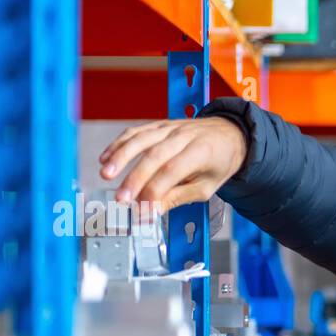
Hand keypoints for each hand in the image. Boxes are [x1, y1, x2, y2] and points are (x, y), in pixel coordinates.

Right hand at [97, 116, 247, 212]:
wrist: (230, 134)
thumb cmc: (218, 163)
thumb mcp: (207, 187)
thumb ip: (179, 197)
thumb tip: (152, 211)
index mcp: (202, 152)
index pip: (172, 172)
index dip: (154, 192)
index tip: (142, 210)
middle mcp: (184, 136)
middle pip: (155, 156)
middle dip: (135, 178)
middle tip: (121, 199)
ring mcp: (171, 128)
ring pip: (141, 139)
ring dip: (120, 156)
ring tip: (105, 174)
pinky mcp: (160, 125)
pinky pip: (136, 132)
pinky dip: (119, 143)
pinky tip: (105, 158)